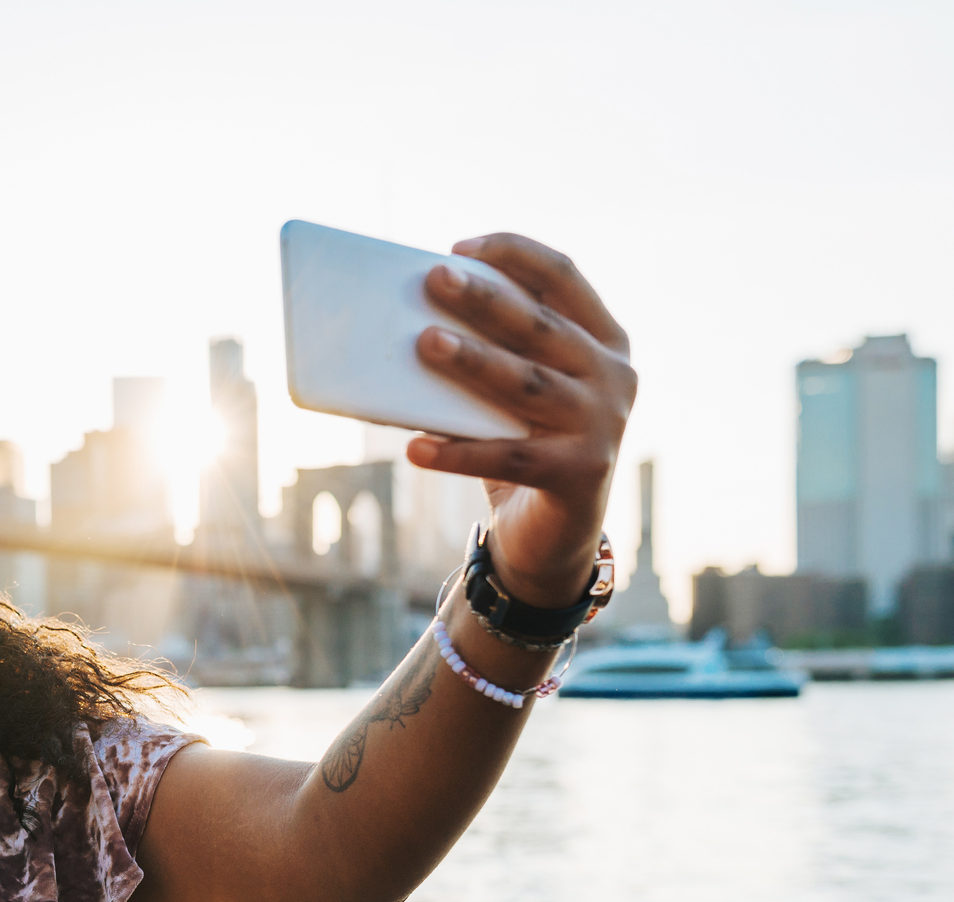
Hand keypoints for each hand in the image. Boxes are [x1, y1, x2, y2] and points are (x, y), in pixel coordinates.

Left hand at [406, 233, 636, 606]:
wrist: (555, 532)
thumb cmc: (525, 440)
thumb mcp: (517, 391)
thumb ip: (494, 353)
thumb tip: (410, 323)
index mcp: (604, 339)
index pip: (564, 277)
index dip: (515, 255)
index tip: (458, 246)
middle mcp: (613, 376)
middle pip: (541, 327)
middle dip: (486, 299)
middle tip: (435, 278)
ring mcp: (603, 425)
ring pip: (526, 385)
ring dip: (473, 361)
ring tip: (425, 343)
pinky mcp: (579, 473)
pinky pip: (508, 457)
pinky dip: (458, 452)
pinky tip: (416, 447)